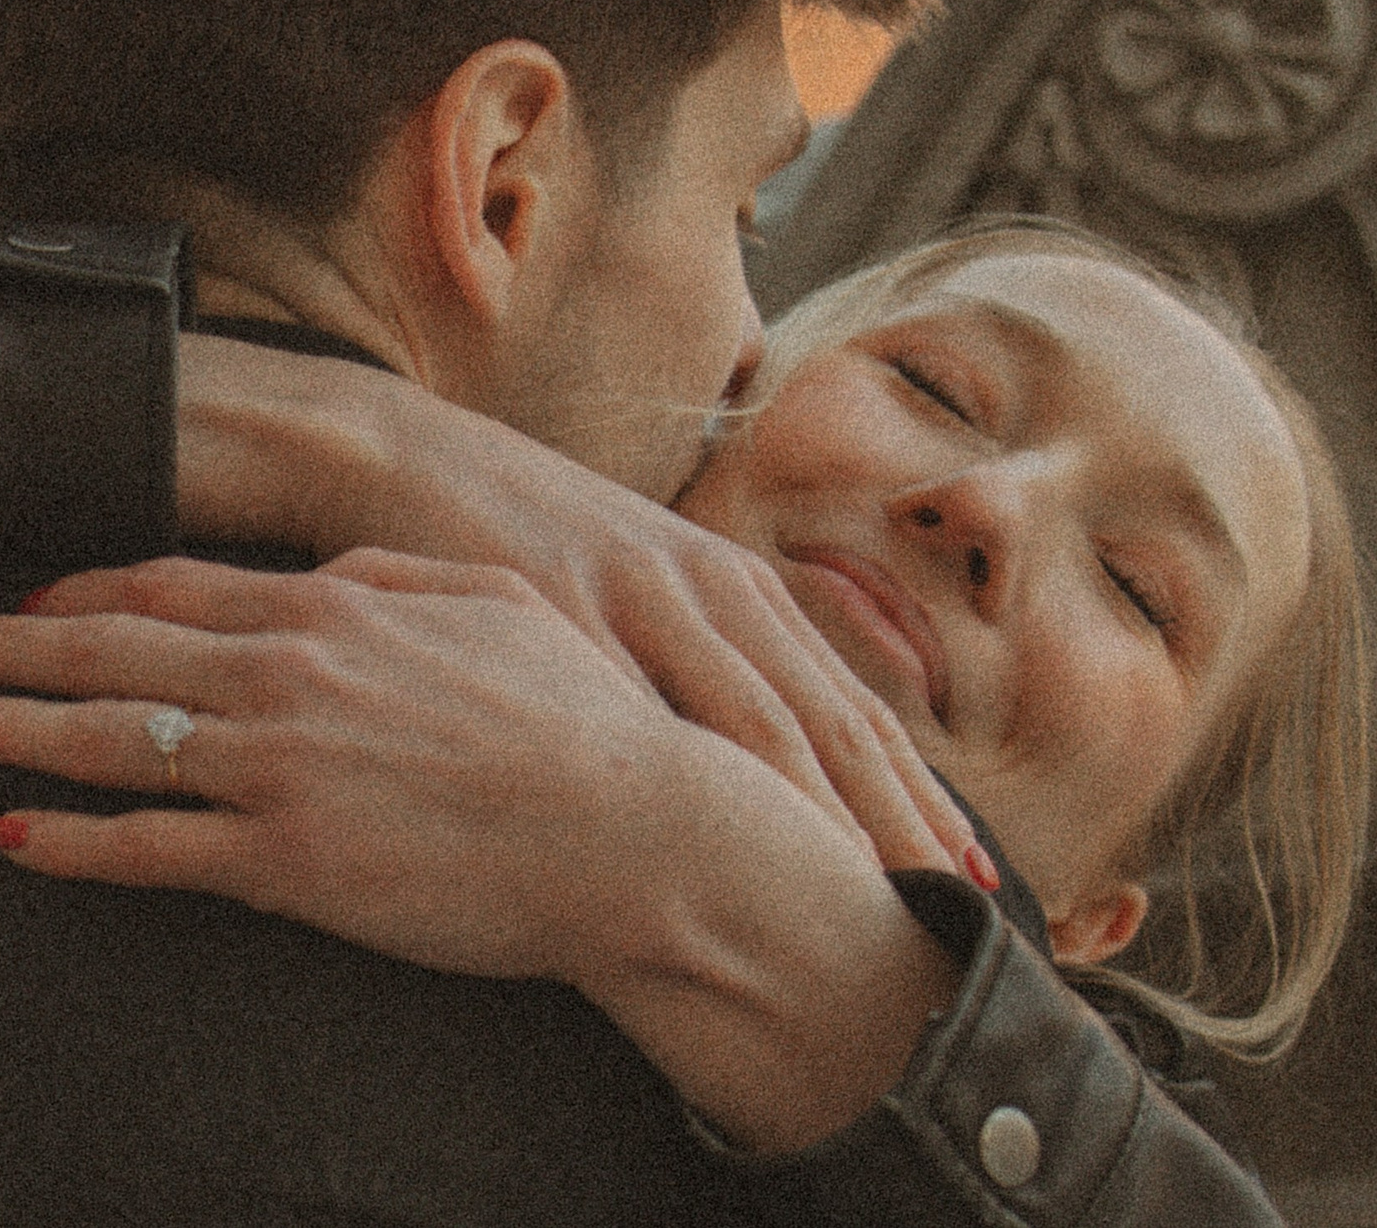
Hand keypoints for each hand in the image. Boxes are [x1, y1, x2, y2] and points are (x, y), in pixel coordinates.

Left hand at [0, 549, 714, 982]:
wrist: (632, 830)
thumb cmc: (581, 719)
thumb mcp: (492, 603)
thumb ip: (394, 580)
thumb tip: (326, 573)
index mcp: (331, 610)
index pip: (171, 590)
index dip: (84, 595)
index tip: (29, 604)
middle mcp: (284, 677)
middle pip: (113, 653)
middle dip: (13, 651)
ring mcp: (278, 769)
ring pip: (109, 741)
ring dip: (12, 731)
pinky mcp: (286, 863)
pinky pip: (149, 849)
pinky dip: (69, 842)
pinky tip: (12, 837)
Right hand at [175, 333, 984, 884]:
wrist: (405, 456)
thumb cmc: (524, 540)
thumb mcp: (637, 582)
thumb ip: (707, 656)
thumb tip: (775, 764)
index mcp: (734, 581)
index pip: (849, 706)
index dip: (916, 797)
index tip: (972, 887)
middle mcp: (703, 584)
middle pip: (822, 721)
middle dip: (894, 822)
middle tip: (951, 919)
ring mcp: (631, 593)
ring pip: (747, 719)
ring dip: (815, 815)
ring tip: (863, 903)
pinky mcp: (552, 607)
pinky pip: (625, 710)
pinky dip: (677, 783)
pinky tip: (697, 850)